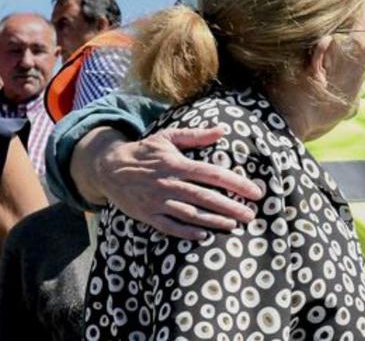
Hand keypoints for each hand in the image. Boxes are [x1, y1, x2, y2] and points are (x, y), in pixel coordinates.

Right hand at [76, 126, 263, 238]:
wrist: (109, 168)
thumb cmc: (145, 151)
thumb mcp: (167, 137)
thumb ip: (195, 135)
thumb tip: (222, 130)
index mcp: (177, 164)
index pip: (213, 174)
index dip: (236, 183)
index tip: (255, 192)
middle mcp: (169, 183)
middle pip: (205, 197)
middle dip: (230, 207)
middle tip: (251, 215)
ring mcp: (157, 201)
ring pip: (190, 214)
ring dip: (213, 221)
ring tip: (233, 225)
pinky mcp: (147, 215)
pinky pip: (170, 226)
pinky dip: (187, 232)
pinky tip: (204, 235)